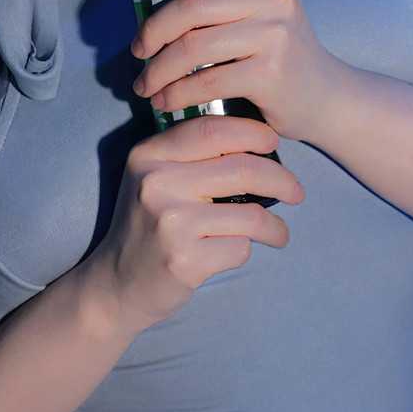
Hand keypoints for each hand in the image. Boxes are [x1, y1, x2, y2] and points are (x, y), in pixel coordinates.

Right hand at [95, 115, 304, 336]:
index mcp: (149, 155)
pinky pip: (240, 248)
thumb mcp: (155, 177)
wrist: (116, 282)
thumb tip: (259, 140)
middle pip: (243, 169)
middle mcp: (156, 183)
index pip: (213, 129)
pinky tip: (234, 252)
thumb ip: (193, 155)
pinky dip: (246, 251)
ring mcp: (170, 223)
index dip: (253, 132)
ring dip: (275, 226)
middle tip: (296, 192)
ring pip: (250, 214)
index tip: (273, 144)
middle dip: (281, 181)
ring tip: (278, 233)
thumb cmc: (148, 224)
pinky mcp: (184, 260)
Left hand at [129, 0, 344, 144]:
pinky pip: (206, 80)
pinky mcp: (269, 73)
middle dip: (154, 30)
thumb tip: (157, 3)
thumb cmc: (282, 53)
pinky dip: (177, 95)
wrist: (325, 97)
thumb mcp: (266, 11)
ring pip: (193, 46)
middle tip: (138, 51)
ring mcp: (275, 35)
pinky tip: (166, 102)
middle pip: (195, 4)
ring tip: (146, 85)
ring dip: (158, 71)